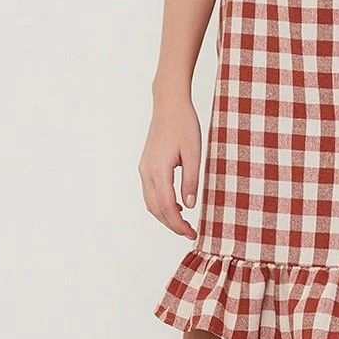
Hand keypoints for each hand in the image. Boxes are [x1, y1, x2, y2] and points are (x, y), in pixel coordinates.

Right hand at [139, 93, 201, 237]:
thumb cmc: (184, 124)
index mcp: (158, 169)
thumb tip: (189, 206)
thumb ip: (191, 180)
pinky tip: (176, 205)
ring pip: (150, 202)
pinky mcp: (146, 165)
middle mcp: (146, 171)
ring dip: (165, 216)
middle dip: (171, 224)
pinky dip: (161, 204)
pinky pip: (150, 192)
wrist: (169, 104)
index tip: (192, 233)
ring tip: (184, 223)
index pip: (166, 206)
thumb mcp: (194, 153)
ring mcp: (144, 168)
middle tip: (190, 233)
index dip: (178, 224)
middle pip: (155, 208)